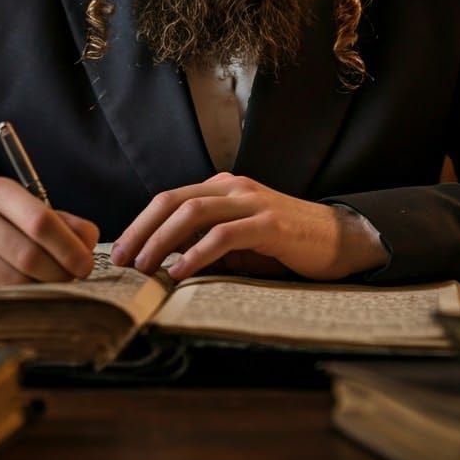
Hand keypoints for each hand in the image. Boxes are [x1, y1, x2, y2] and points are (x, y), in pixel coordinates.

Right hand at [0, 177, 98, 291]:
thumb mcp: (26, 209)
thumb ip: (63, 222)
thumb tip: (88, 244)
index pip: (41, 221)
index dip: (69, 248)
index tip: (86, 265)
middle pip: (29, 256)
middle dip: (60, 273)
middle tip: (74, 280)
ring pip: (13, 282)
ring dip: (43, 290)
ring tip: (54, 287)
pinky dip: (20, 301)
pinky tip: (29, 296)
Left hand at [109, 172, 386, 282]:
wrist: (339, 241)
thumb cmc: (284, 246)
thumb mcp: (237, 244)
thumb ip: (204, 245)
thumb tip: (161, 262)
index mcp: (222, 189)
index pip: (169, 199)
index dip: (141, 223)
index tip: (119, 251)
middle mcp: (233, 188)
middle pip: (173, 201)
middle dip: (142, 230)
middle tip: (122, 260)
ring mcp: (251, 202)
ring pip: (193, 212)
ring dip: (162, 240)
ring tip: (143, 267)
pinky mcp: (269, 223)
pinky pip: (224, 234)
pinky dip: (197, 253)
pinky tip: (180, 271)